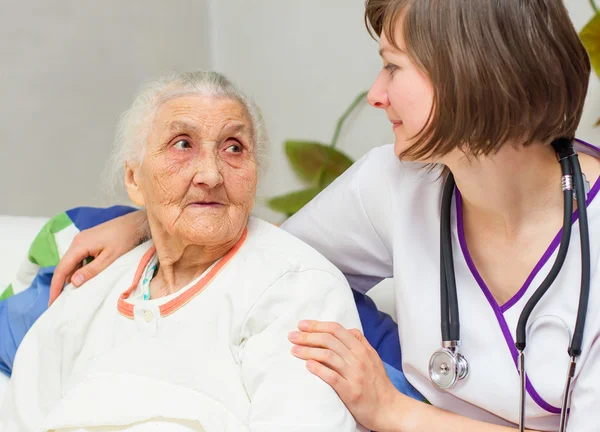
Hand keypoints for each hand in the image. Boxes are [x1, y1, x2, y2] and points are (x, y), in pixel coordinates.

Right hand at [49, 210, 147, 304]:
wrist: (135, 223)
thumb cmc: (125, 238)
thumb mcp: (109, 258)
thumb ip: (91, 270)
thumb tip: (73, 282)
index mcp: (79, 245)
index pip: (62, 268)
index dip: (55, 286)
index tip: (52, 302)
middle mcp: (77, 241)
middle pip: (64, 266)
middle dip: (60, 284)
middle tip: (59, 302)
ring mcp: (82, 240)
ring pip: (71, 262)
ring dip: (69, 277)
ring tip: (69, 295)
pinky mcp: (88, 241)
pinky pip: (78, 258)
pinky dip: (77, 270)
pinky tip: (81, 280)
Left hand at [288, 320, 406, 431]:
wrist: (389, 408)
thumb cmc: (378, 384)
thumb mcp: (373, 357)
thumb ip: (361, 342)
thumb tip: (348, 329)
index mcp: (362, 349)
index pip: (337, 329)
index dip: (318, 325)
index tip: (302, 325)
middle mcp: (358, 358)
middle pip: (329, 340)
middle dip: (308, 336)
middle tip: (292, 336)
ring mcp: (355, 374)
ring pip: (328, 356)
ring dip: (308, 351)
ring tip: (294, 350)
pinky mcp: (351, 391)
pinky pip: (332, 377)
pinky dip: (318, 369)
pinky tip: (307, 365)